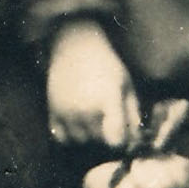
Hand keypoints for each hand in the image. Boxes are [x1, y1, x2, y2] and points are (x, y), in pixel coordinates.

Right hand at [45, 20, 143, 154]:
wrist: (75, 46)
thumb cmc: (106, 65)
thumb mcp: (126, 84)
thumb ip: (133, 113)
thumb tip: (135, 140)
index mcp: (108, 99)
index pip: (116, 140)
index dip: (121, 140)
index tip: (122, 132)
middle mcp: (86, 108)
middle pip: (99, 141)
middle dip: (106, 134)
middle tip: (106, 117)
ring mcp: (67, 111)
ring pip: (81, 141)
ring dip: (88, 135)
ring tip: (91, 116)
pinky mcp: (53, 111)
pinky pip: (62, 138)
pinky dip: (70, 135)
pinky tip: (77, 122)